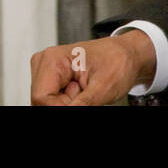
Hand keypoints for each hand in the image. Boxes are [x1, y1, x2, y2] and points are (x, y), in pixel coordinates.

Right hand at [29, 30, 155, 105]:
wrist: (127, 55)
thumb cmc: (118, 62)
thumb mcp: (103, 88)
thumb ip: (82, 105)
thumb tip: (67, 112)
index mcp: (53, 59)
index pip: (41, 97)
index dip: (60, 108)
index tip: (81, 104)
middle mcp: (45, 62)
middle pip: (42, 100)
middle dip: (65, 104)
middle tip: (85, 94)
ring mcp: (47, 69)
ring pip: (47, 102)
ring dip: (67, 103)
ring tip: (84, 90)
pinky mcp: (52, 77)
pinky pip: (53, 99)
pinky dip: (68, 101)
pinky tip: (80, 91)